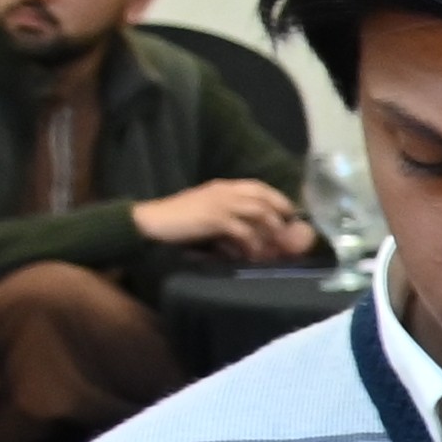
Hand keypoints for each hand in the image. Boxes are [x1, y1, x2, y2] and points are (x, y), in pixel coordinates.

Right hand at [133, 178, 317, 260]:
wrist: (152, 221)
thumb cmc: (178, 219)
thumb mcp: (206, 210)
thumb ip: (228, 214)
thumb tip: (250, 229)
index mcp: (223, 186)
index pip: (259, 187)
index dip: (277, 199)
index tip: (289, 214)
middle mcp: (225, 191)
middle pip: (264, 198)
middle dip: (280, 215)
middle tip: (287, 234)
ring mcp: (220, 204)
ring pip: (259, 213)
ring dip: (269, 232)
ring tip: (272, 248)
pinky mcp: (215, 219)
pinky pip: (243, 231)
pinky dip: (251, 244)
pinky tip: (252, 255)